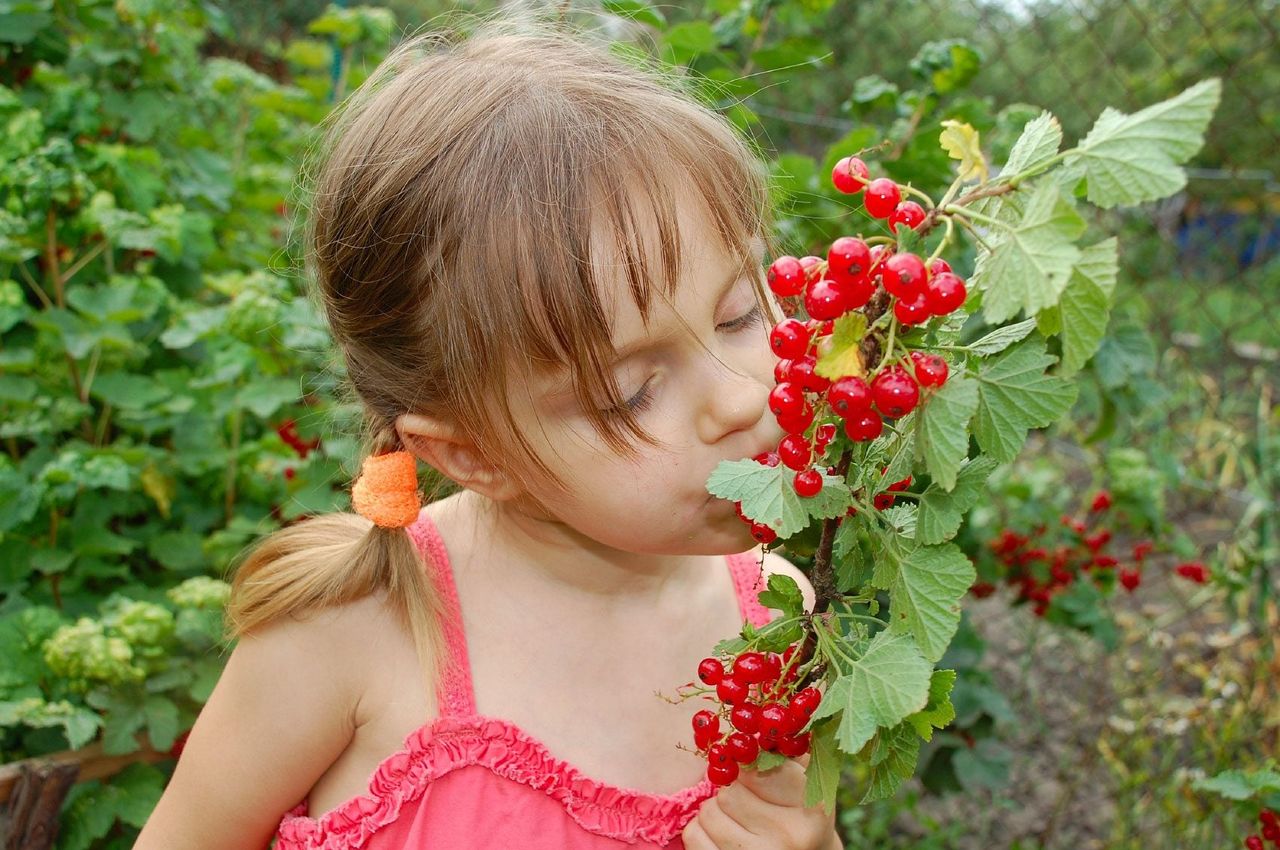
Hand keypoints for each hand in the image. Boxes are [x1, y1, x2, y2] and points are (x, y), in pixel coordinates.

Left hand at [681, 753, 839, 849]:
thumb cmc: (799, 813)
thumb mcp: (807, 780)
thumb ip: (791, 745)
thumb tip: (784, 698)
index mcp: (813, 809)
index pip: (758, 768)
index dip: (749, 764)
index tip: (752, 770)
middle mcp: (789, 838)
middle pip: (729, 792)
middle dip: (731, 790)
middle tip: (748, 802)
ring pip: (708, 812)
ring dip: (714, 811)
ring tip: (737, 820)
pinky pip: (693, 835)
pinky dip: (700, 831)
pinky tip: (722, 836)